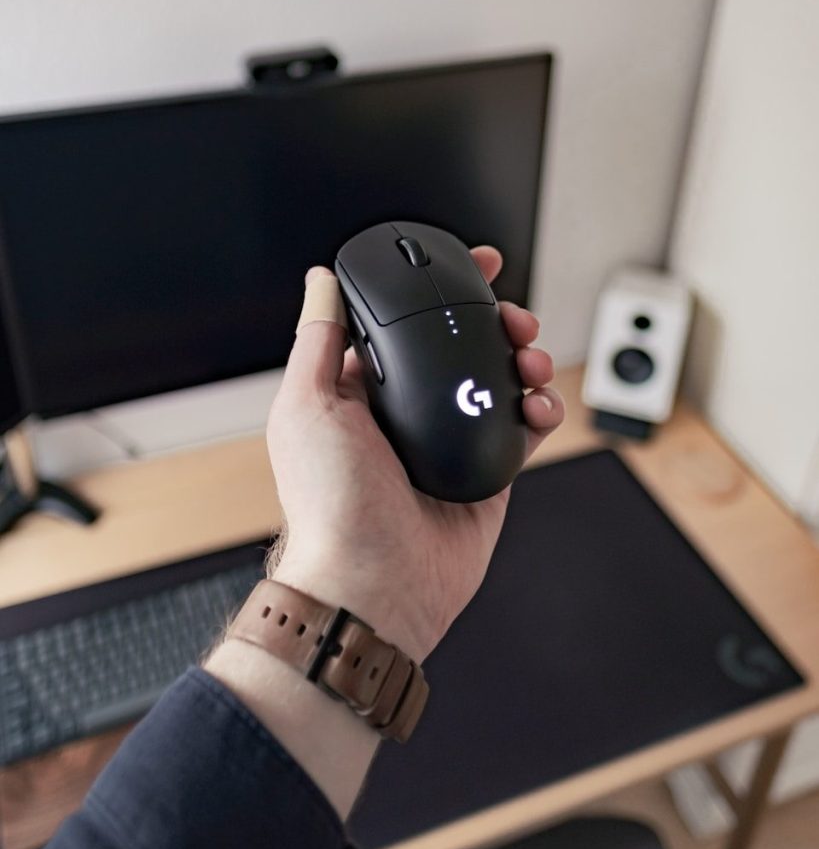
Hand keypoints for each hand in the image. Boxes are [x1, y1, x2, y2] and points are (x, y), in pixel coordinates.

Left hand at [267, 246, 562, 663]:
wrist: (374, 583)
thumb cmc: (329, 504)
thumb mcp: (308, 405)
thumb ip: (320, 337)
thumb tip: (321, 279)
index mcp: (365, 389)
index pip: (407, 323)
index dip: (442, 290)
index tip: (474, 265)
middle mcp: (409, 411)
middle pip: (464, 345)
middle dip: (497, 321)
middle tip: (513, 318)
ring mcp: (451, 440)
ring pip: (500, 380)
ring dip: (525, 357)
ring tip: (530, 358)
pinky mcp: (487, 472)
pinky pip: (523, 428)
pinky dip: (540, 409)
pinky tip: (537, 405)